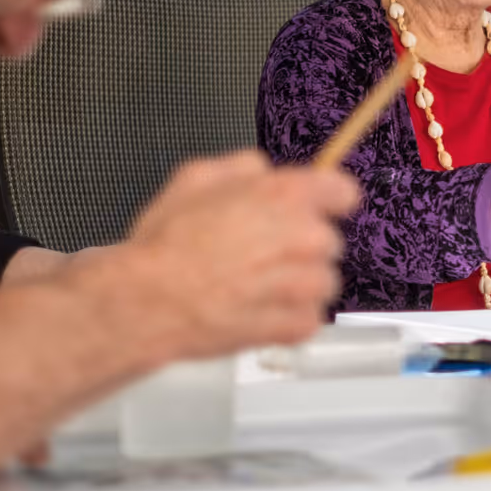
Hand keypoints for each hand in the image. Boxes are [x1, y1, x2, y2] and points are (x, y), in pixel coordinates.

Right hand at [105, 150, 357, 361]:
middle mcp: (304, 237)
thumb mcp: (195, 177)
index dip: (326, 201)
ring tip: (254, 287)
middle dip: (300, 247)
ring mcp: (303, 284)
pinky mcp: (296, 323)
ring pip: (323, 281)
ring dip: (297, 285)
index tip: (315, 209)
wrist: (148, 302)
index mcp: (286, 195)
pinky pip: (310, 318)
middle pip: (329, 240)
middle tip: (259, 254)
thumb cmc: (167, 244)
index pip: (343, 190)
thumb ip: (241, 167)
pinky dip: (288, 319)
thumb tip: (262, 170)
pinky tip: (256, 312)